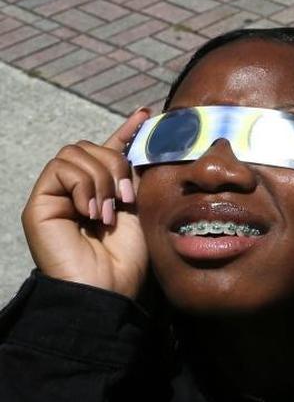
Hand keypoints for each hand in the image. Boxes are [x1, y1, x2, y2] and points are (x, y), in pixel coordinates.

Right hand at [21, 109, 150, 297]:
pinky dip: (83, 185)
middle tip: (126, 200)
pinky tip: (90, 212)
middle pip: (90, 146)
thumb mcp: (141, 210)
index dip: (125, 130)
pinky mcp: (40, 202)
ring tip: (108, 213)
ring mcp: (56, 195)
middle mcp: (76, 191)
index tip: (146, 113)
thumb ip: (136, 178)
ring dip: (101, 179)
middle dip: (115, 165)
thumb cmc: (127, 260)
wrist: (109, 288)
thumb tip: (145, 145)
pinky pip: (61, 167)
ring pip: (76, 152)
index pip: (108, 151)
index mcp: (102, 192)